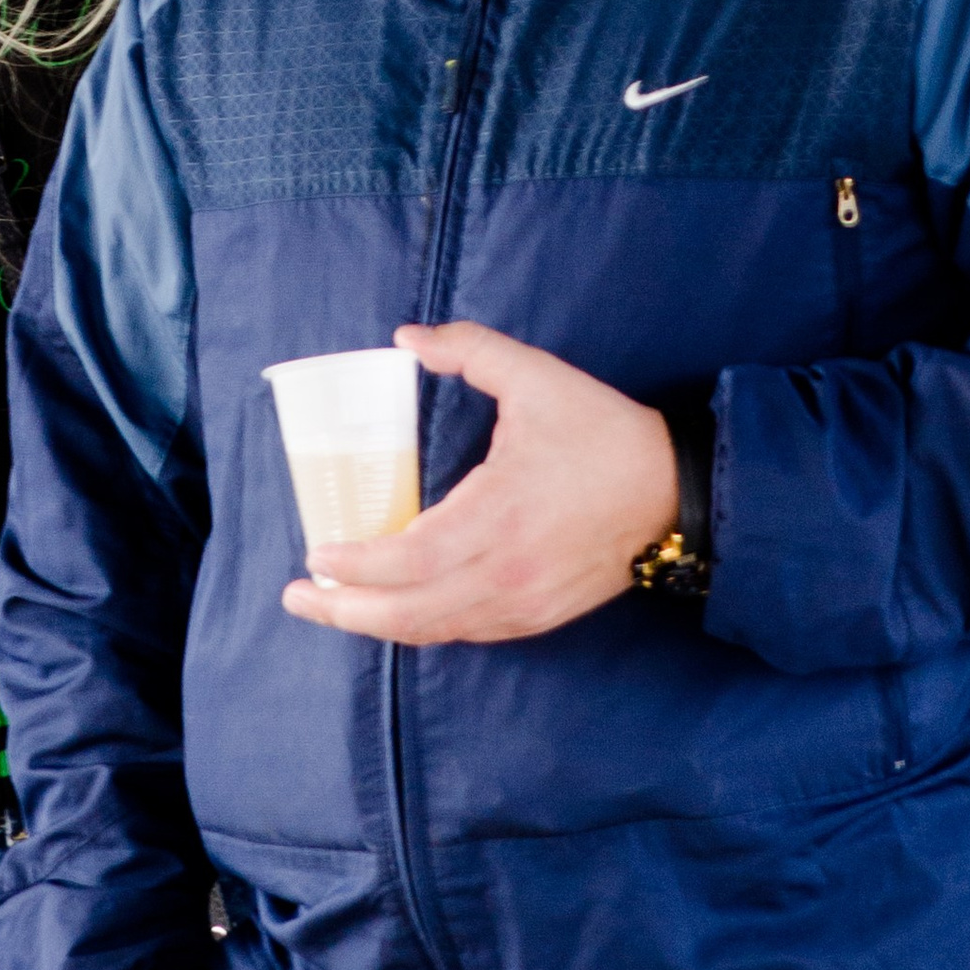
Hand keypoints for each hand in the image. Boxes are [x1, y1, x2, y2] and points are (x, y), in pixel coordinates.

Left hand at [283, 322, 680, 647]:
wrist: (671, 492)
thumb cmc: (601, 432)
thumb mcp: (537, 377)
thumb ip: (470, 350)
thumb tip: (407, 337)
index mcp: (498, 516)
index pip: (408, 560)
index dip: (356, 565)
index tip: (316, 552)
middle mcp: (504, 574)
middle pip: (408, 613)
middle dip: (344, 611)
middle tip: (297, 597)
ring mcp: (521, 604)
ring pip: (433, 631)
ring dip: (377, 625)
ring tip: (333, 607)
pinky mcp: (536, 617)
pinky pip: (464, 632)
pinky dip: (421, 625)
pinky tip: (396, 610)